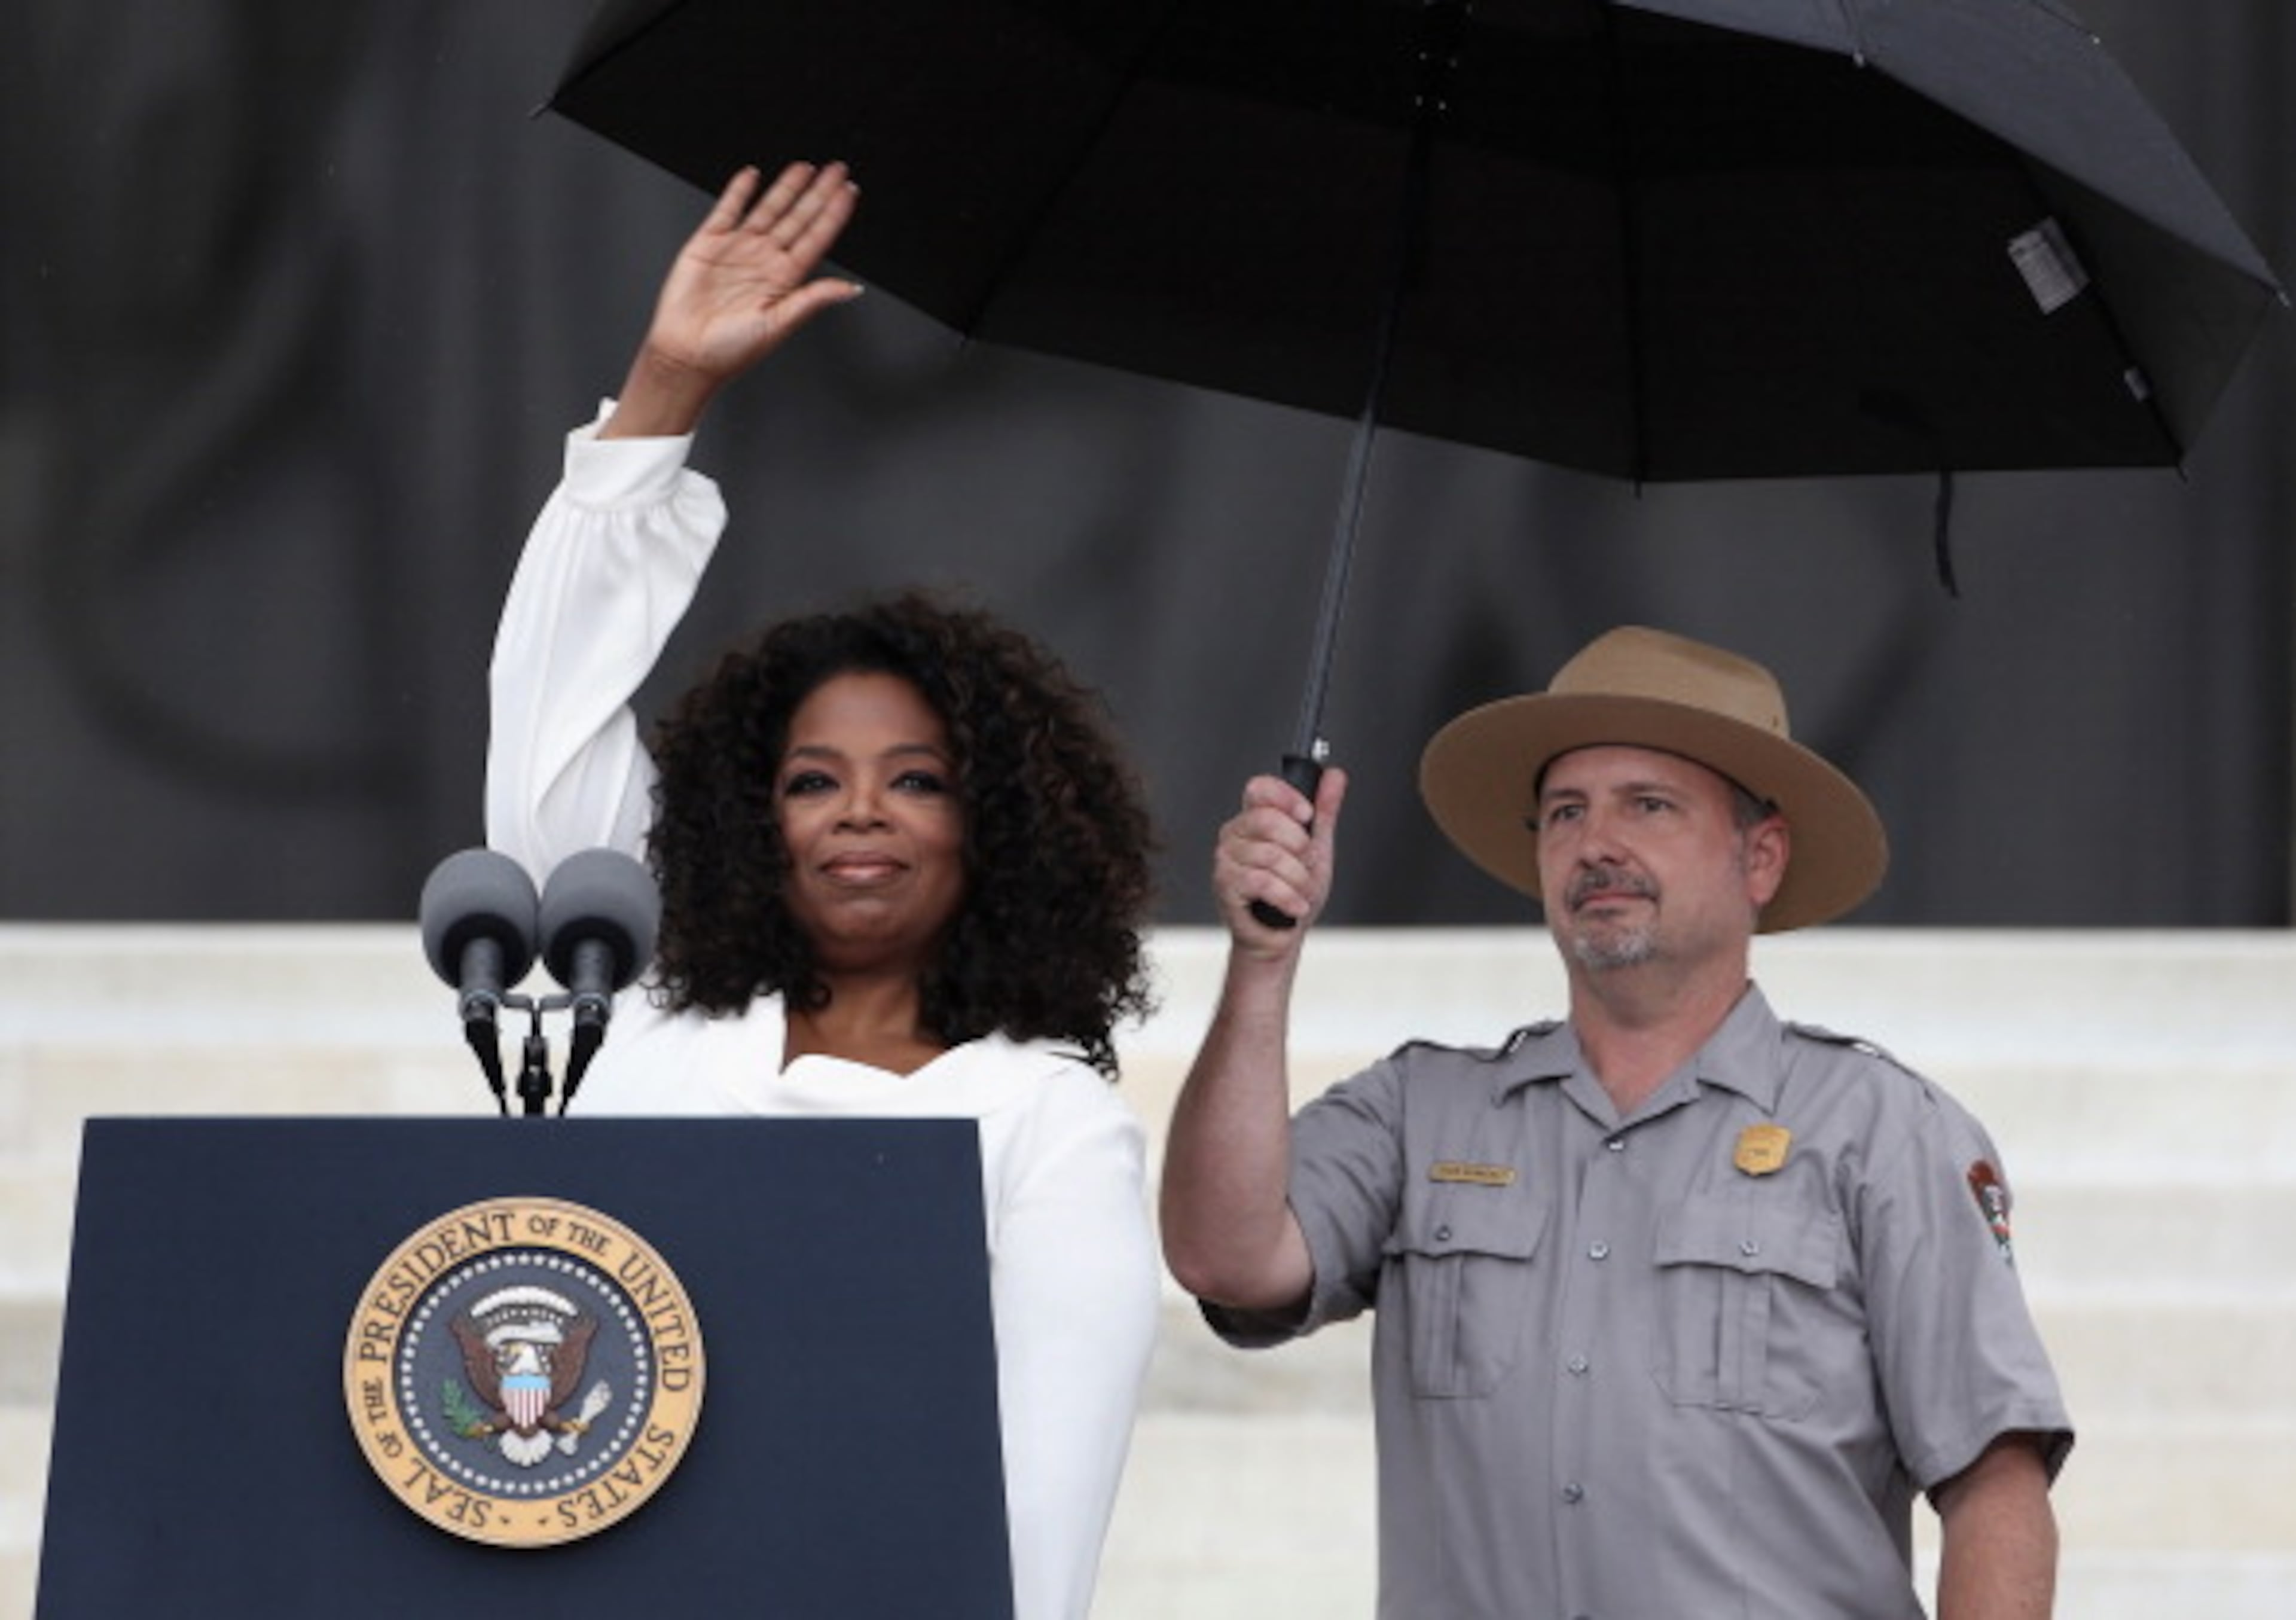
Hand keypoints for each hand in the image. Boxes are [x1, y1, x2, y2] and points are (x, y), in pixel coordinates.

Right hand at [606, 162, 861, 436]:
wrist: (687, 355)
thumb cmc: (730, 351)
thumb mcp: (779, 325)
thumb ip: (813, 300)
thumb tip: (851, 289)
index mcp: (785, 280)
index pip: (815, 239)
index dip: (832, 214)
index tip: (849, 191)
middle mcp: (764, 261)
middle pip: (797, 218)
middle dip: (818, 193)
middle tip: (837, 169)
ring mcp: (738, 250)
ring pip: (768, 210)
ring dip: (786, 188)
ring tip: (805, 167)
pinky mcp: (708, 244)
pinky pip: (727, 210)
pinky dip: (738, 192)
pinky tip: (752, 175)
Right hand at [1213, 767, 1345, 953]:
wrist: (1282, 937)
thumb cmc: (1293, 894)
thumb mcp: (1317, 848)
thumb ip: (1324, 811)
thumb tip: (1334, 776)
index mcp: (1254, 819)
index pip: (1259, 789)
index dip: (1285, 796)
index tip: (1307, 815)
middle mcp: (1235, 835)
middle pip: (1267, 819)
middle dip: (1299, 846)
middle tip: (1306, 865)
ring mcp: (1226, 859)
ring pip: (1270, 855)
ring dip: (1298, 879)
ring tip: (1301, 892)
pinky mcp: (1225, 885)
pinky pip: (1261, 881)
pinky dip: (1287, 896)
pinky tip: (1294, 905)